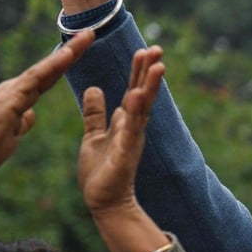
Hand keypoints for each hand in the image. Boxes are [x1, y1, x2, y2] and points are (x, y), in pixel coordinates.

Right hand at [0, 32, 94, 170]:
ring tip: (89, 35)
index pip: (49, 79)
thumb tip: (30, 117)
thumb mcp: (10, 138)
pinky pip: (38, 76)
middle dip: (72, 51)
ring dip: (70, 51)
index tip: (79, 52)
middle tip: (91, 34)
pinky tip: (70, 52)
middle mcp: (19, 90)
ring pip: (48, 68)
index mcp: (21, 99)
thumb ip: (21, 125)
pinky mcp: (14, 94)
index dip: (64, 66)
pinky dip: (54, 64)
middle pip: (52, 69)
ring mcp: (17, 90)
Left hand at [78, 45, 163, 214]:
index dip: (139, 71)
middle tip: (157, 49)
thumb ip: (96, 113)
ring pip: (142, 108)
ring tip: (157, 66)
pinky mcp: (125, 153)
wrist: (105, 202)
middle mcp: (133, 128)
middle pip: (143, 94)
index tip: (144, 50)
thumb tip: (95, 89)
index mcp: (124, 122)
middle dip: (149, 72)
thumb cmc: (101, 171)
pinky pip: (130, 129)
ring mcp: (131, 139)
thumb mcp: (94, 135)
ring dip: (150, 87)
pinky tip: (135, 96)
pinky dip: (133, 113)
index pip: (133, 90)